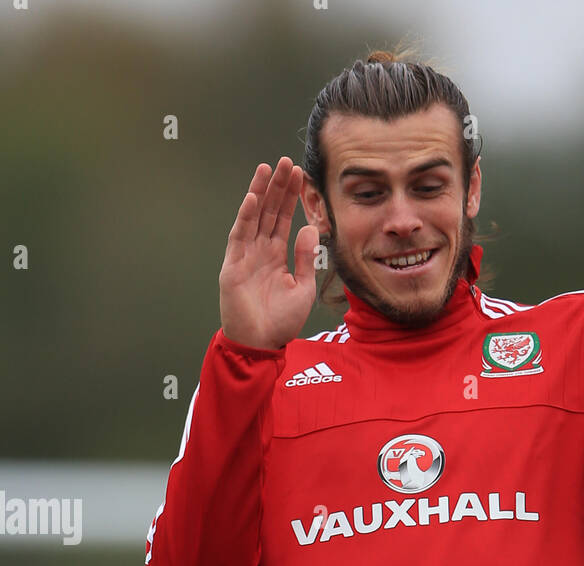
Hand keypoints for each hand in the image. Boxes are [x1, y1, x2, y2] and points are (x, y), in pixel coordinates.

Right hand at [219, 157, 319, 349]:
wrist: (261, 344)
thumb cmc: (280, 322)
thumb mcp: (303, 288)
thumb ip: (306, 258)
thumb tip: (310, 228)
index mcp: (276, 256)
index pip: (282, 219)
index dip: (290, 197)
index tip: (298, 175)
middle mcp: (259, 251)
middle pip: (268, 211)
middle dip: (277, 187)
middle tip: (286, 162)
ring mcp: (245, 256)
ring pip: (253, 217)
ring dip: (259, 193)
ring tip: (267, 169)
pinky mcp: (232, 266)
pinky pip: (239, 237)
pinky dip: (245, 217)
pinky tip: (252, 198)